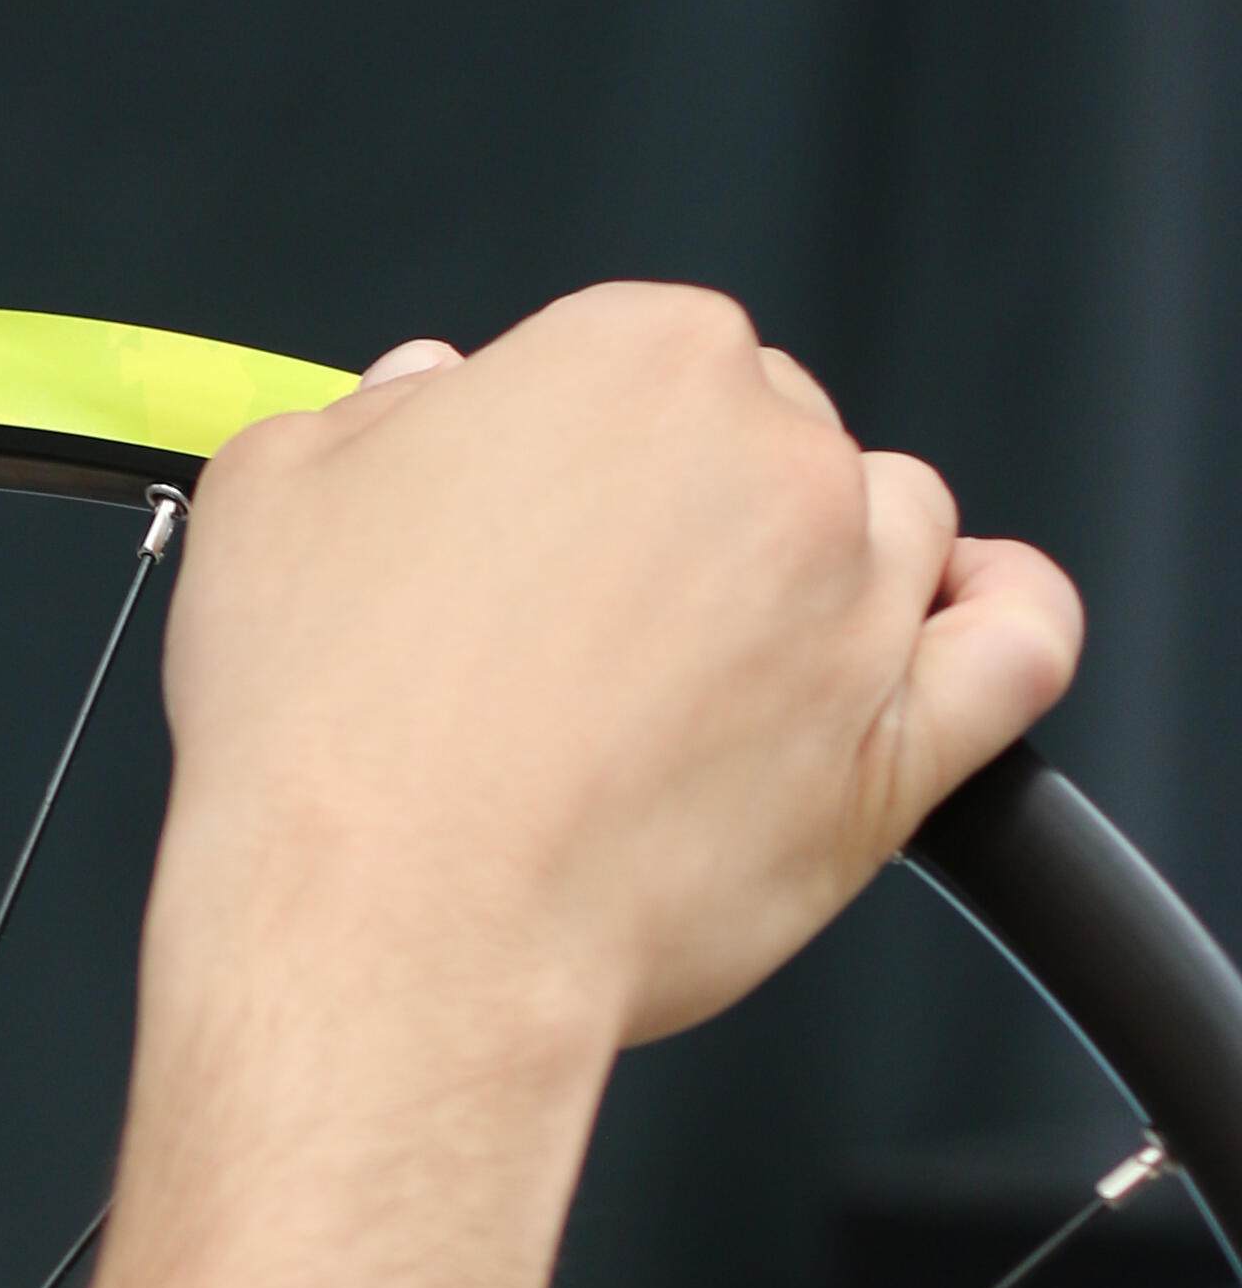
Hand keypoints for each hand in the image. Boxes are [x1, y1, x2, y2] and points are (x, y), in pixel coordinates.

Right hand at [154, 283, 1081, 1049]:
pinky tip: (949, 627)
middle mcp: (772, 458)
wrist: (387, 926)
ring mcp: (854, 599)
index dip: (571, 451)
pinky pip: (1019, 643)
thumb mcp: (268, 495)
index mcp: (634, 360)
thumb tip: (415, 402)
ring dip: (813, 572)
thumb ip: (365, 417)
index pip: (646, 362)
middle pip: (772, 438)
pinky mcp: (901, 745)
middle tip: (572, 624)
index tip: (522, 523)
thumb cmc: (326, 728)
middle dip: (685, 514)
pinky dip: (997, 620)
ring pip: (891, 528)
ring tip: (692, 671)